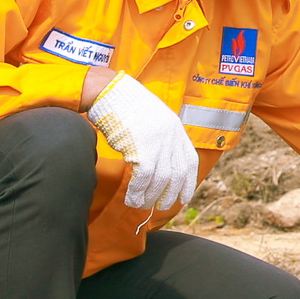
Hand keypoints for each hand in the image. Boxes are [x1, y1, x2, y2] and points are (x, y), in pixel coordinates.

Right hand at [86, 72, 198, 211]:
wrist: (110, 92)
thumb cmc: (126, 106)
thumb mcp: (153, 119)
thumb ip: (162, 138)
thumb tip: (162, 163)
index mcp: (176, 129)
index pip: (190, 162)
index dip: (188, 183)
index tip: (184, 198)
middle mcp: (171, 136)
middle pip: (176, 175)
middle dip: (169, 194)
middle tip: (159, 206)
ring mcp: (157, 142)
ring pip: (160, 180)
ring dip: (150, 197)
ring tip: (140, 205)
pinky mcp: (141, 147)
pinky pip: (143, 178)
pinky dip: (138, 191)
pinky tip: (132, 198)